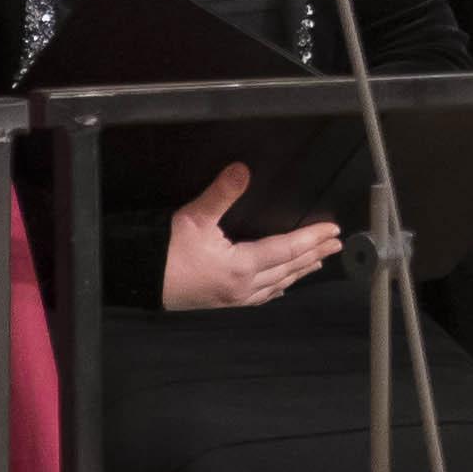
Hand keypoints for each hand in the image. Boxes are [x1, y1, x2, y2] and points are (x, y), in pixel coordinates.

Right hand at [159, 165, 341, 308]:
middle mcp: (242, 287)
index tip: (333, 231)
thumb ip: (221, 194)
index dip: (311, 239)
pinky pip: (259, 297)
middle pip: (288, 269)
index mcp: (240, 267)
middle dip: (313, 255)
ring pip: (277, 285)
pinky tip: (281, 286)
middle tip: (337, 245)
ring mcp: (232, 298)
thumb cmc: (163, 252)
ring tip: (318, 262)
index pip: (286, 250)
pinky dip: (277, 288)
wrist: (136, 281)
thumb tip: (242, 170)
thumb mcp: (192, 218)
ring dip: (299, 272)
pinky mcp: (221, 301)